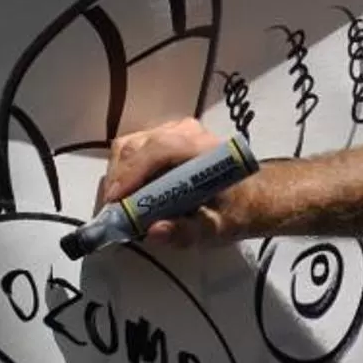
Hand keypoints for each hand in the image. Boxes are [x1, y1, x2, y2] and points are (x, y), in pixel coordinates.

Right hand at [96, 119, 246, 248]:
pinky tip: (130, 195)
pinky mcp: (162, 136)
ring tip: (121, 206)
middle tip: (114, 212)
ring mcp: (172, 130)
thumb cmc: (232, 211)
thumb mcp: (214, 230)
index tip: (115, 201)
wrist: (248, 195)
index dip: (132, 173)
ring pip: (129, 146)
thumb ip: (187, 232)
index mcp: (204, 149)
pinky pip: (133, 149)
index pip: (159, 150)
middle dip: (119, 180)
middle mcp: (185, 132)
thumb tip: (154, 230)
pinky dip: (124, 172)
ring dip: (119, 177)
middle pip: (137, 147)